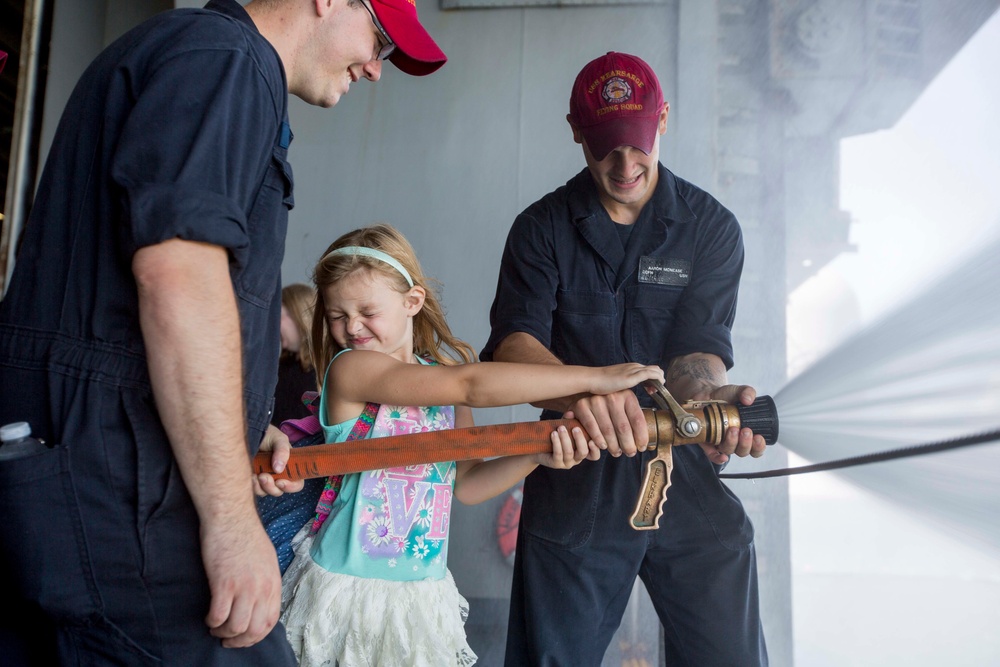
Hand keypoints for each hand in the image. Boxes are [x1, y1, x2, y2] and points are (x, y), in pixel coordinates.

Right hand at [202, 515, 282, 647]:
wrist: (231, 517)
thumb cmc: (245, 535)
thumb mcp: (266, 561)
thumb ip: (265, 582)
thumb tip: (259, 601)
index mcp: (274, 582)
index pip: (271, 621)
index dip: (256, 635)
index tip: (244, 637)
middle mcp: (263, 587)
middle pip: (255, 629)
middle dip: (240, 641)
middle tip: (227, 640)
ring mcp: (244, 586)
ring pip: (237, 627)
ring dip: (224, 633)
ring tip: (216, 628)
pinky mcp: (224, 583)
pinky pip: (219, 615)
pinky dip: (212, 622)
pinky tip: (209, 617)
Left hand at [253, 425, 304, 495]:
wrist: (248, 432)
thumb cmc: (267, 434)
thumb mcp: (278, 439)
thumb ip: (282, 452)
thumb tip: (279, 469)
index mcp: (290, 466)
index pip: (297, 483)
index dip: (292, 486)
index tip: (281, 482)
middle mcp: (279, 474)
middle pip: (280, 491)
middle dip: (273, 488)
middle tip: (264, 476)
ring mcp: (266, 478)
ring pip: (267, 492)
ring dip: (262, 487)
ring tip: (256, 475)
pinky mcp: (254, 480)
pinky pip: (255, 490)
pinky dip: (253, 485)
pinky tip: (250, 475)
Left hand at [534, 424, 600, 468]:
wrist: (537, 446)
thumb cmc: (555, 435)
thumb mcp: (564, 426)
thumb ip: (569, 421)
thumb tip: (571, 413)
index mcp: (582, 450)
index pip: (594, 455)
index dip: (595, 449)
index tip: (592, 440)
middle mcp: (576, 458)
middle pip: (583, 452)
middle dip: (580, 439)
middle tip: (575, 428)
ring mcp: (566, 462)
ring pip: (569, 452)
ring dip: (565, 439)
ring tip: (560, 428)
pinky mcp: (556, 464)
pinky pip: (558, 454)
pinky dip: (557, 443)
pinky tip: (553, 434)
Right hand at [564, 389, 648, 457]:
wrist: (583, 391)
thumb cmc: (608, 402)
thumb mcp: (624, 404)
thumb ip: (632, 417)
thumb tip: (644, 441)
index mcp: (627, 395)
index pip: (637, 420)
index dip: (641, 437)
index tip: (642, 447)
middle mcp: (612, 396)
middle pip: (623, 428)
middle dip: (628, 445)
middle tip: (629, 453)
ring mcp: (597, 401)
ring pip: (608, 431)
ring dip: (614, 446)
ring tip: (616, 452)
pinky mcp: (582, 406)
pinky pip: (592, 429)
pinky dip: (599, 440)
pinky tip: (603, 446)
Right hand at [592, 363, 664, 395]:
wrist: (593, 379)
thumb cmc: (600, 382)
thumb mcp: (615, 382)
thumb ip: (623, 383)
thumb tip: (624, 390)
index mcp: (631, 367)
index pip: (649, 370)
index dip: (653, 379)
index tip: (650, 390)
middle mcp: (635, 366)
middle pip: (655, 369)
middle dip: (658, 380)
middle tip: (652, 392)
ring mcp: (634, 370)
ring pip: (656, 371)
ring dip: (659, 381)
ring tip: (654, 392)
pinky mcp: (634, 376)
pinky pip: (652, 375)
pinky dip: (657, 381)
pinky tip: (655, 389)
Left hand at [696, 384, 766, 464]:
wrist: (705, 394)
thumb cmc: (725, 396)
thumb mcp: (737, 391)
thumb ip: (747, 391)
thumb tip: (749, 399)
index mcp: (746, 432)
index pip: (756, 447)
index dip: (759, 446)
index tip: (758, 437)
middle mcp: (735, 440)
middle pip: (743, 451)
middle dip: (745, 443)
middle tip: (745, 431)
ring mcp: (720, 441)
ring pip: (728, 451)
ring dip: (732, 443)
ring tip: (732, 430)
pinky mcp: (707, 442)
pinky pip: (712, 455)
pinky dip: (717, 458)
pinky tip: (722, 456)